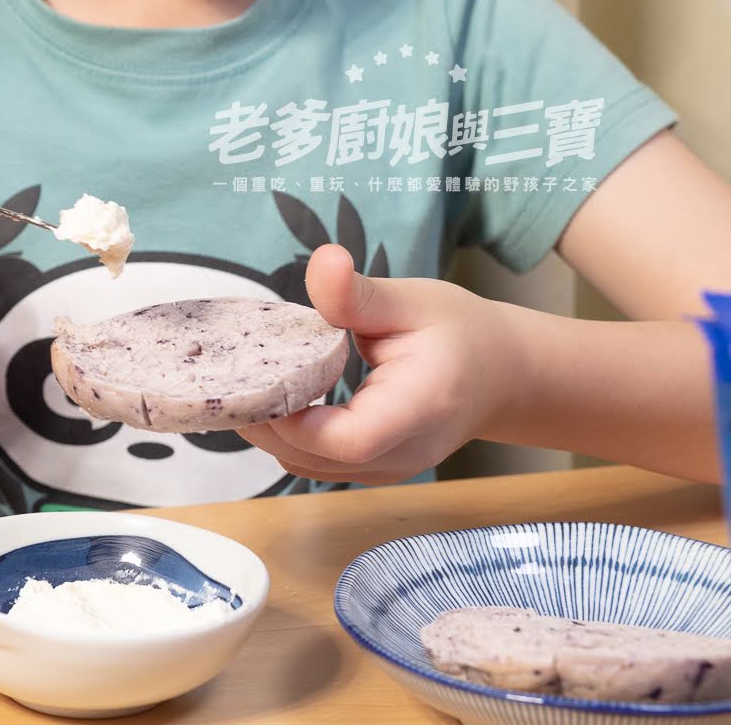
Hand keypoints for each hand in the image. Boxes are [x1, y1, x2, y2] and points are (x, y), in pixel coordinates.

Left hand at [239, 244, 518, 484]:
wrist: (502, 375)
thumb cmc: (459, 332)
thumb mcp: (412, 300)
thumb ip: (359, 293)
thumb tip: (323, 261)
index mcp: (418, 408)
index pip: (347, 439)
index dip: (291, 419)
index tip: (256, 377)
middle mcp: (404, 452)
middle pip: (315, 459)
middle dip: (264, 422)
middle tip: (228, 374)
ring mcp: (389, 468)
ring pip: (309, 466)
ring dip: (270, 431)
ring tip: (243, 381)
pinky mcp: (375, 468)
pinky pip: (318, 463)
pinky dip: (288, 436)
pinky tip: (273, 397)